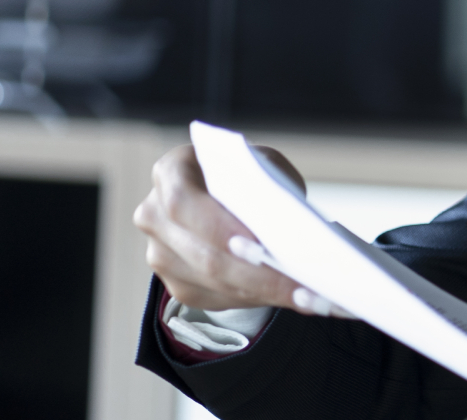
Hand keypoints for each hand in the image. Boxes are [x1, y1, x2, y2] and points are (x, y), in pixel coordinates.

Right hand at [132, 144, 341, 315]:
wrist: (229, 195)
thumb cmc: (248, 177)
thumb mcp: (262, 167)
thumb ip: (267, 189)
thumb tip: (286, 228)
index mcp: (172, 172)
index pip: (184, 203)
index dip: (219, 228)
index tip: (259, 248)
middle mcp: (154, 214)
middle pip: (204, 254)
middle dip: (259, 275)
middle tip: (305, 288)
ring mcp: (160, 253)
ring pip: (214, 283)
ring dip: (266, 293)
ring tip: (311, 298)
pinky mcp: (176, 282)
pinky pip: (218, 297)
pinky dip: (260, 299)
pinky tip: (294, 298)